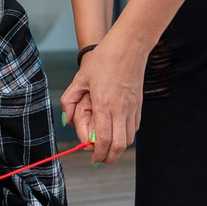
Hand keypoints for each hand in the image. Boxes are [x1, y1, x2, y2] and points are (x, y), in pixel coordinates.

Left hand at [62, 38, 148, 164]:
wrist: (130, 45)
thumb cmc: (104, 59)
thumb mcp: (80, 78)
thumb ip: (70, 100)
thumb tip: (66, 120)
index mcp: (104, 104)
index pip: (104, 140)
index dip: (98, 154)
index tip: (92, 158)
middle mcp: (121, 109)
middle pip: (119, 147)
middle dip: (109, 158)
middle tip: (100, 160)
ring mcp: (132, 108)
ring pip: (129, 140)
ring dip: (117, 148)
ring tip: (106, 147)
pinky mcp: (139, 105)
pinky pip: (134, 128)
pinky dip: (125, 136)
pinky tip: (116, 131)